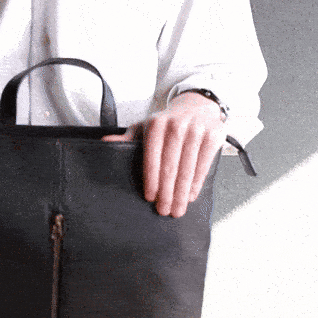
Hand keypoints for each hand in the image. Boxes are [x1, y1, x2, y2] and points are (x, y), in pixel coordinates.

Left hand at [103, 92, 225, 217]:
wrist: (196, 106)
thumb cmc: (166, 124)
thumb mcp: (144, 127)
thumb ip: (126, 138)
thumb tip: (104, 142)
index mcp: (155, 125)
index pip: (152, 158)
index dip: (151, 180)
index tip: (150, 198)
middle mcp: (176, 125)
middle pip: (170, 167)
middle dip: (167, 193)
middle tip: (163, 211)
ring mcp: (196, 130)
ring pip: (188, 169)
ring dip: (182, 194)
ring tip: (177, 210)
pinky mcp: (214, 136)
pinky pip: (204, 165)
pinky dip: (197, 183)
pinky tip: (191, 196)